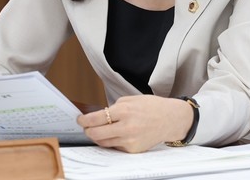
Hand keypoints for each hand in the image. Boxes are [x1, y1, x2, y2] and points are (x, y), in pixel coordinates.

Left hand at [76, 95, 193, 152]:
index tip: (80, 119)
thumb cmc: (151, 107)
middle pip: (95, 133)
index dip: (83, 120)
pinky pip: (115, 146)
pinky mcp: (133, 150)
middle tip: (85, 126)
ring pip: (103, 142)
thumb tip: (97, 117)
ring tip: (96, 130)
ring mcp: (130, 140)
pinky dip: (111, 141)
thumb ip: (113, 108)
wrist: (169, 119)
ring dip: (96, 136)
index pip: (95, 118)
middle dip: (87, 130)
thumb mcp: (130, 100)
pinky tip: (113, 134)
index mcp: (124, 111)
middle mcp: (126, 127)